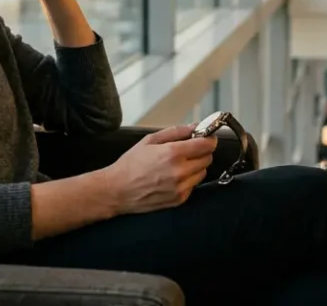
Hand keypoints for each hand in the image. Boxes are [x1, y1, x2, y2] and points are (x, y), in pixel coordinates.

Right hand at [103, 124, 217, 215]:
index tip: (206, 137)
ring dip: (195, 166)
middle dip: (201, 151)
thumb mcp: (150, 140)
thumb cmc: (131, 164)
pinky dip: (188, 180)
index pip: (206, 144)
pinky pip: (193, 185)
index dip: (208, 139)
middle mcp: (180, 171)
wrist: (117, 190)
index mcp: (173, 153)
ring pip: (202, 172)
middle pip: (207, 158)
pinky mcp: (179, 199)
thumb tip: (195, 127)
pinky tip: (173, 177)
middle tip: (189, 150)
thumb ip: (176, 132)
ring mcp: (180, 187)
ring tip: (178, 164)